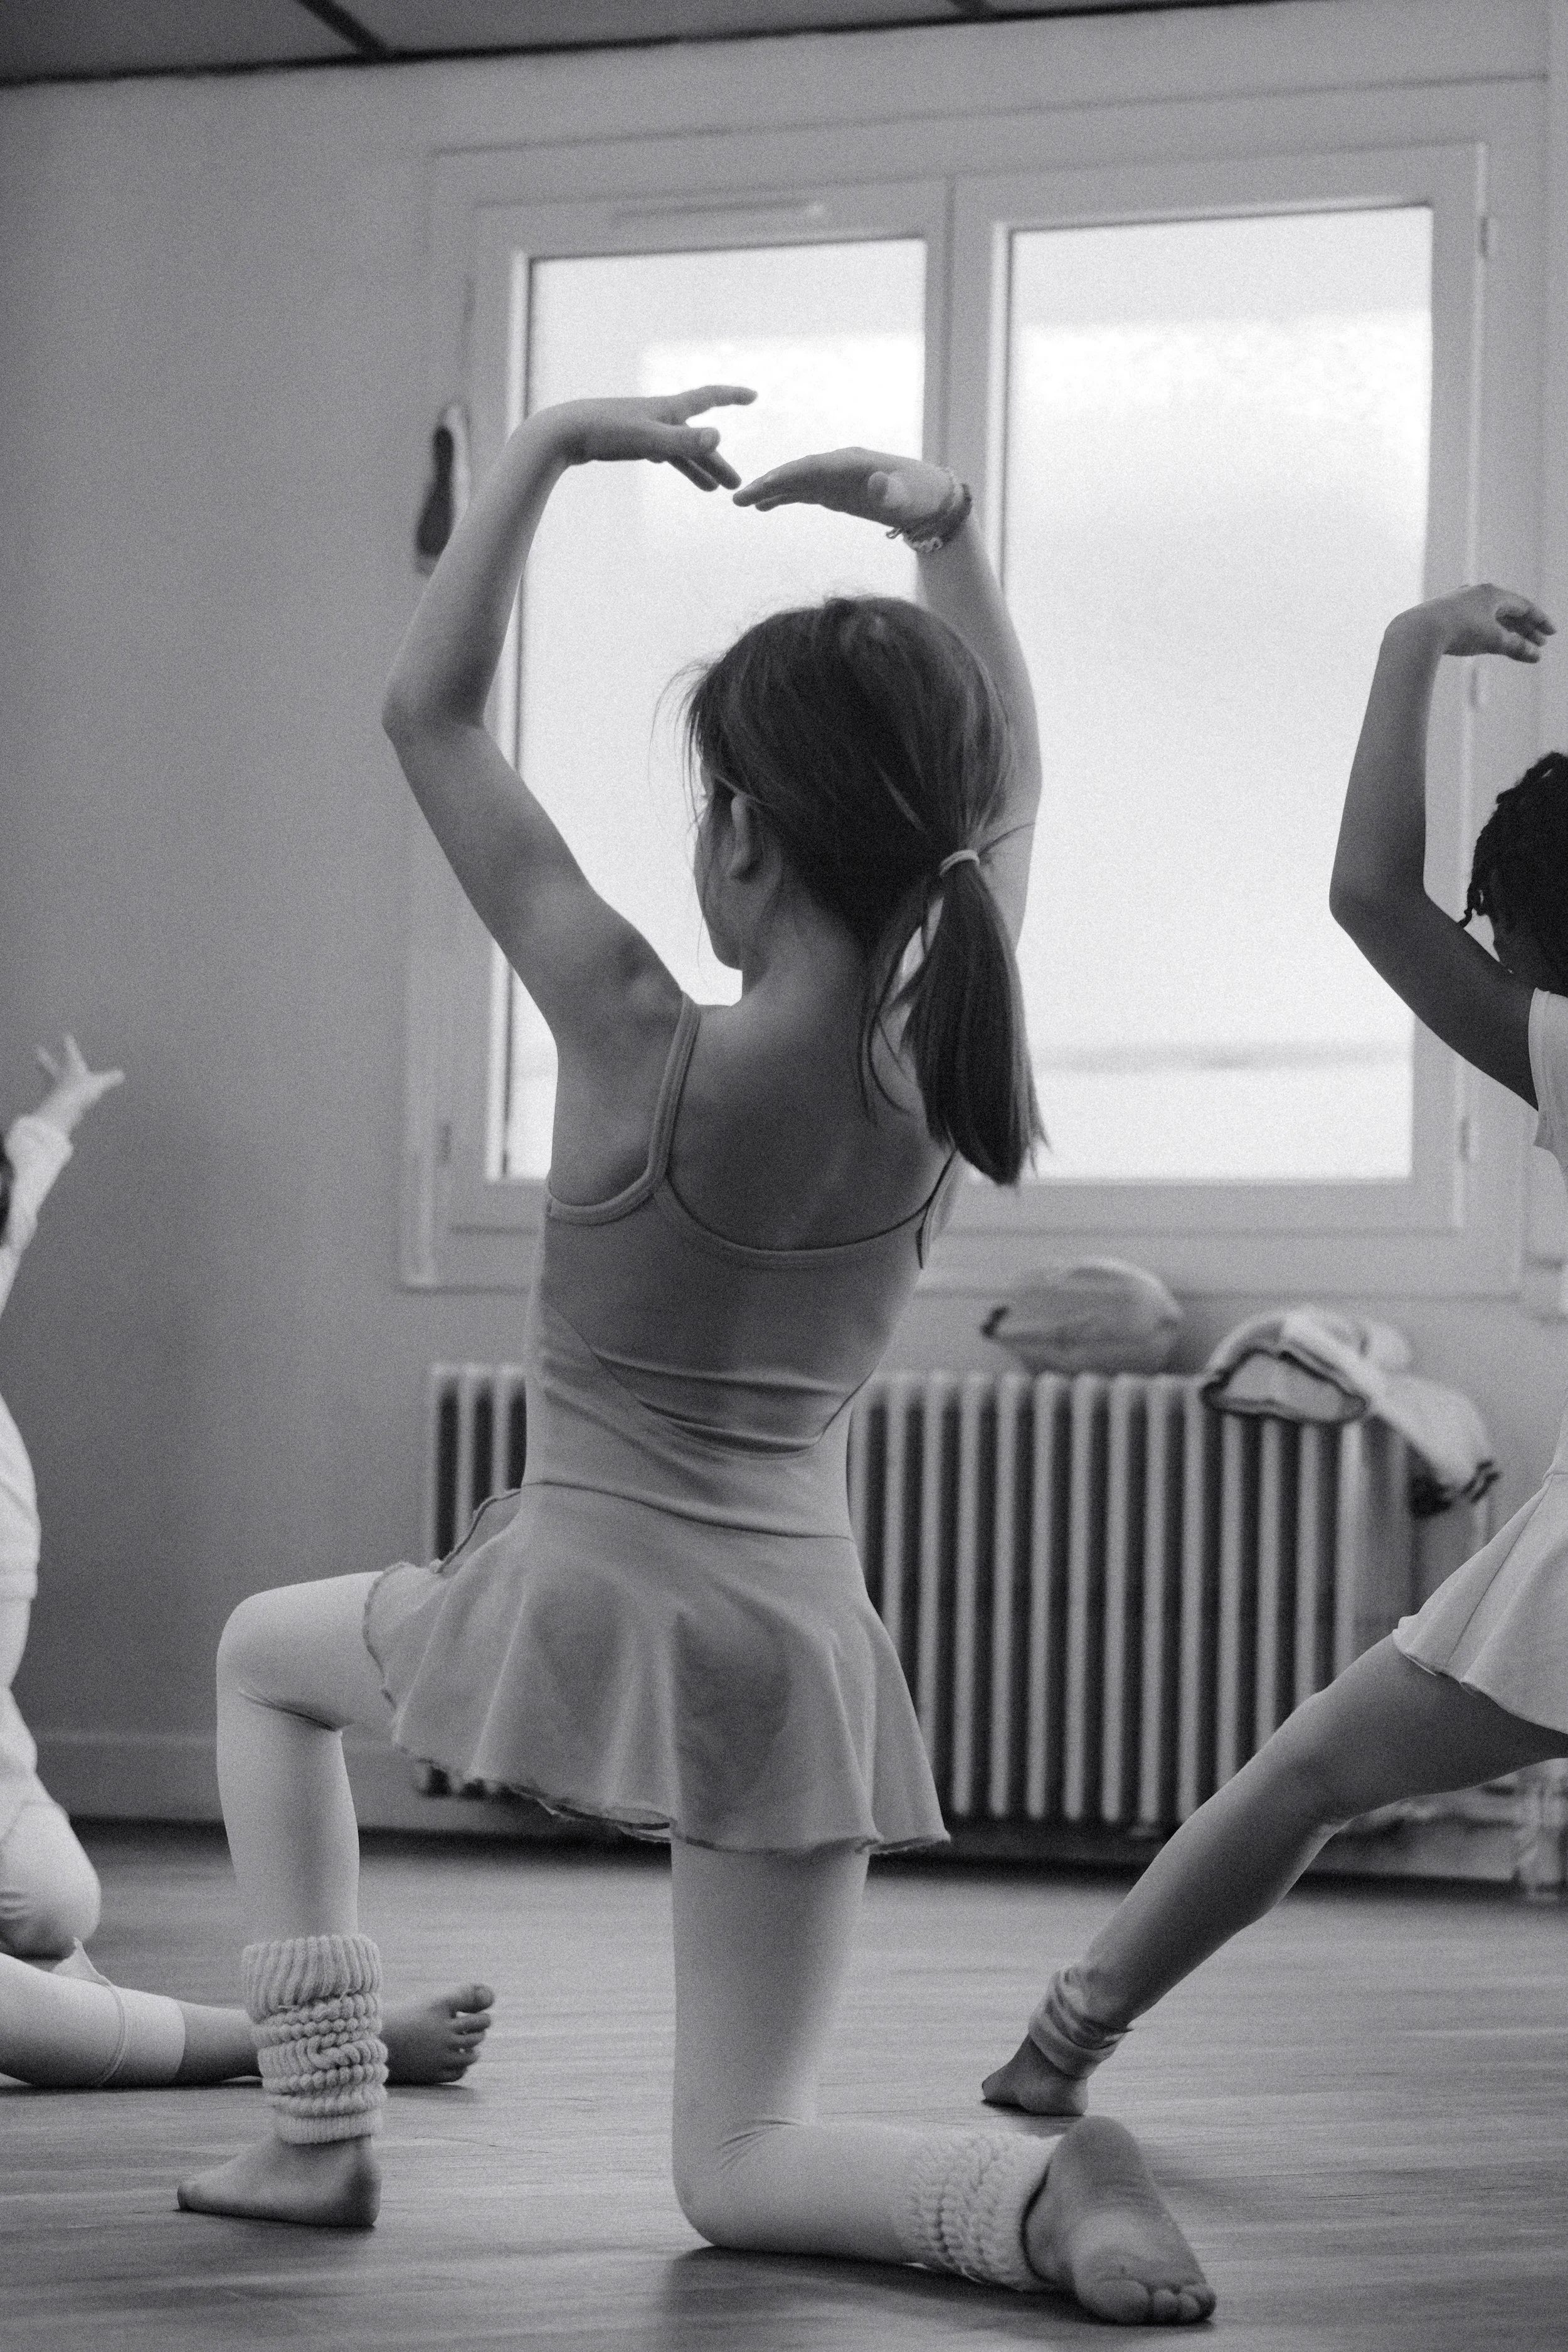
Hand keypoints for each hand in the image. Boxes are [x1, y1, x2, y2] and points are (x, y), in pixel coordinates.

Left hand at [32, 1036, 123, 1138]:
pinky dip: (52, 1092)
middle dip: (44, 1057)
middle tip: (38, 1051)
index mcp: (71, 1067)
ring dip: (43, 1073)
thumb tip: (121, 1074)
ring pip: (46, 1078)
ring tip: (39, 1067)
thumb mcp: (99, 1083)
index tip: (65, 1036)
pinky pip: (51, 1095)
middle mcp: (59, 1075)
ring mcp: (53, 1088)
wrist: (63, 1108)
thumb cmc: (79, 1091)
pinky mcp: (52, 1101)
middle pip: (48, 1064)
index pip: (70, 1052)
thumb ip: (109, 1078)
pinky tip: (52, 1094)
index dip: (69, 1044)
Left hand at [546, 387, 755, 491]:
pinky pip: (662, 452)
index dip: (732, 396)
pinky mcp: (629, 441)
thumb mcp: (648, 439)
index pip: (709, 398)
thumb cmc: (604, 432)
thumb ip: (684, 441)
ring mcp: (644, 428)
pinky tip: (682, 473)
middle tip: (736, 484)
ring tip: (714, 490)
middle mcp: (659, 415)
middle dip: (717, 459)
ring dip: (698, 468)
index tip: (753, 396)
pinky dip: (676, 463)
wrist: (562, 433)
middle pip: (697, 438)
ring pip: (679, 449)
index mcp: (668, 410)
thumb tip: (717, 437)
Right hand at [733, 447, 959, 532]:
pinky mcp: (834, 492)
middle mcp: (838, 465)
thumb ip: (891, 491)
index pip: (813, 467)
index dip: (788, 476)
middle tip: (738, 497)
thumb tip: (877, 484)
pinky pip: (802, 493)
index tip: (764, 485)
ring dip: (768, 491)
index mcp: (852, 462)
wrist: (929, 497)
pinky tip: (762, 507)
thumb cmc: (920, 494)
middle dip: (768, 483)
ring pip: (795, 483)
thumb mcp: (908, 495)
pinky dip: (782, 498)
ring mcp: (834, 478)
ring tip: (740, 502)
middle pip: (797, 473)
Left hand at [1392, 585, 1555, 662]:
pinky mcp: (1445, 614)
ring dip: (1506, 631)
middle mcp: (1477, 592)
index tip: (1551, 634)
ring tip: (1517, 645)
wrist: (1418, 632)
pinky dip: (1486, 632)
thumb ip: (1516, 647)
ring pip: (1490, 617)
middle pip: (1508, 611)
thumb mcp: (1493, 640)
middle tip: (1539, 644)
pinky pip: (1474, 622)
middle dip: (1525, 628)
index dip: (1540, 621)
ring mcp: (1460, 602)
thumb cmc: (1459, 632)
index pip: (1524, 606)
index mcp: (1493, 593)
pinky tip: (1488, 640)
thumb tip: (1535, 656)